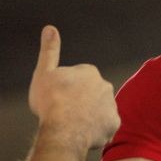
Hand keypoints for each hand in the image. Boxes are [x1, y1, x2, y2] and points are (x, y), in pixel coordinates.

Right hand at [28, 25, 119, 149]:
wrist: (64, 129)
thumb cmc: (51, 101)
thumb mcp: (44, 72)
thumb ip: (50, 50)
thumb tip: (50, 28)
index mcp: (89, 72)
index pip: (79, 79)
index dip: (66, 89)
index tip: (58, 97)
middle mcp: (106, 86)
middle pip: (91, 94)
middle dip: (81, 101)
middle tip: (65, 111)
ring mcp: (112, 105)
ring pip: (98, 110)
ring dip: (89, 115)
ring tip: (74, 123)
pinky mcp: (114, 123)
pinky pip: (105, 126)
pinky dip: (96, 129)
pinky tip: (84, 132)